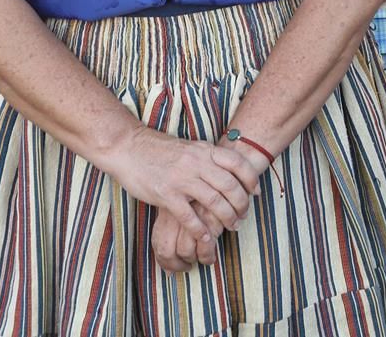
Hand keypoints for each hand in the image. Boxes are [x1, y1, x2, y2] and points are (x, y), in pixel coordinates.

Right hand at [102, 126, 259, 243]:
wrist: (129, 148)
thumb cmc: (160, 150)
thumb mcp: (190, 148)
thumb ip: (208, 159)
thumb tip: (229, 172)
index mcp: (204, 150)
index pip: (237, 163)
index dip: (251, 179)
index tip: (256, 193)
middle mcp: (196, 163)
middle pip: (229, 185)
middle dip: (241, 203)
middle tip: (244, 215)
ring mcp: (181, 179)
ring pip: (214, 201)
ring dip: (226, 217)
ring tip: (231, 227)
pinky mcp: (166, 194)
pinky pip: (189, 216)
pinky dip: (201, 229)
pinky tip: (206, 238)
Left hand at [150, 205, 216, 272]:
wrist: (218, 185)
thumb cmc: (199, 204)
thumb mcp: (179, 216)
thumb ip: (171, 242)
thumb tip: (168, 272)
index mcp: (165, 215)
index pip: (158, 247)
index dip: (166, 263)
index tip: (173, 268)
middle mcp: (175, 216)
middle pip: (168, 252)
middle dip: (178, 265)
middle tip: (187, 266)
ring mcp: (191, 218)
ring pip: (186, 252)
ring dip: (194, 260)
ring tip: (202, 257)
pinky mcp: (210, 219)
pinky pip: (205, 248)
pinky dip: (207, 257)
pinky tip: (211, 256)